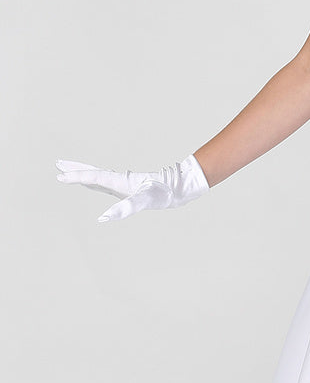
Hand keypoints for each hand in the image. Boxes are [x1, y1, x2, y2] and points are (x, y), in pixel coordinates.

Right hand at [55, 153, 209, 222]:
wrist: (179, 187)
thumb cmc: (163, 193)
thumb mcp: (144, 201)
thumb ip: (124, 208)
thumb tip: (103, 218)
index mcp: (119, 181)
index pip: (92, 176)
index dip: (75, 176)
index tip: (59, 176)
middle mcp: (119, 180)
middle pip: (92, 171)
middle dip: (75, 168)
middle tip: (58, 164)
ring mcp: (123, 183)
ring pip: (98, 175)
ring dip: (83, 172)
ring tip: (70, 171)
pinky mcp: (128, 188)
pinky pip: (105, 182)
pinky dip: (94, 180)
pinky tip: (94, 183)